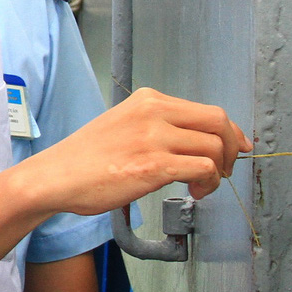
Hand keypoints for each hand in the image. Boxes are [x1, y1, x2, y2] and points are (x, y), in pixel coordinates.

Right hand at [21, 88, 249, 210]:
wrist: (56, 177)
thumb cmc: (86, 159)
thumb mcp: (124, 125)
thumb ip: (158, 126)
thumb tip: (196, 141)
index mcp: (148, 100)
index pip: (207, 110)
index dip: (229, 132)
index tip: (236, 147)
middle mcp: (153, 112)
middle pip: (218, 122)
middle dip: (230, 148)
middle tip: (225, 168)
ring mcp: (154, 138)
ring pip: (213, 148)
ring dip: (218, 172)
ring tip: (203, 186)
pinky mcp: (154, 166)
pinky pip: (202, 168)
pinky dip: (208, 183)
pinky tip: (195, 191)